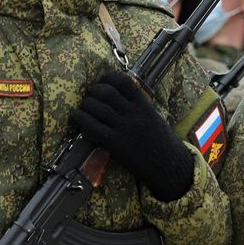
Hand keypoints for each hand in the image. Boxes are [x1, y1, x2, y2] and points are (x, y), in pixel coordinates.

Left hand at [70, 70, 194, 201]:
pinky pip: (93, 127)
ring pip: (98, 108)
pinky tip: (75, 115)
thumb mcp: (154, 118)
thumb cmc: (162, 143)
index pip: (124, 82)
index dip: (109, 78)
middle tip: (89, 94)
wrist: (168, 166)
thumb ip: (138, 107)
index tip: (101, 81)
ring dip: (86, 104)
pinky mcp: (115, 143)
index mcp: (144, 105)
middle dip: (94, 90)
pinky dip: (81, 118)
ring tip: (82, 105)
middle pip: (107, 93)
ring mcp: (124, 128)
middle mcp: (134, 113)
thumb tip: (120, 98)